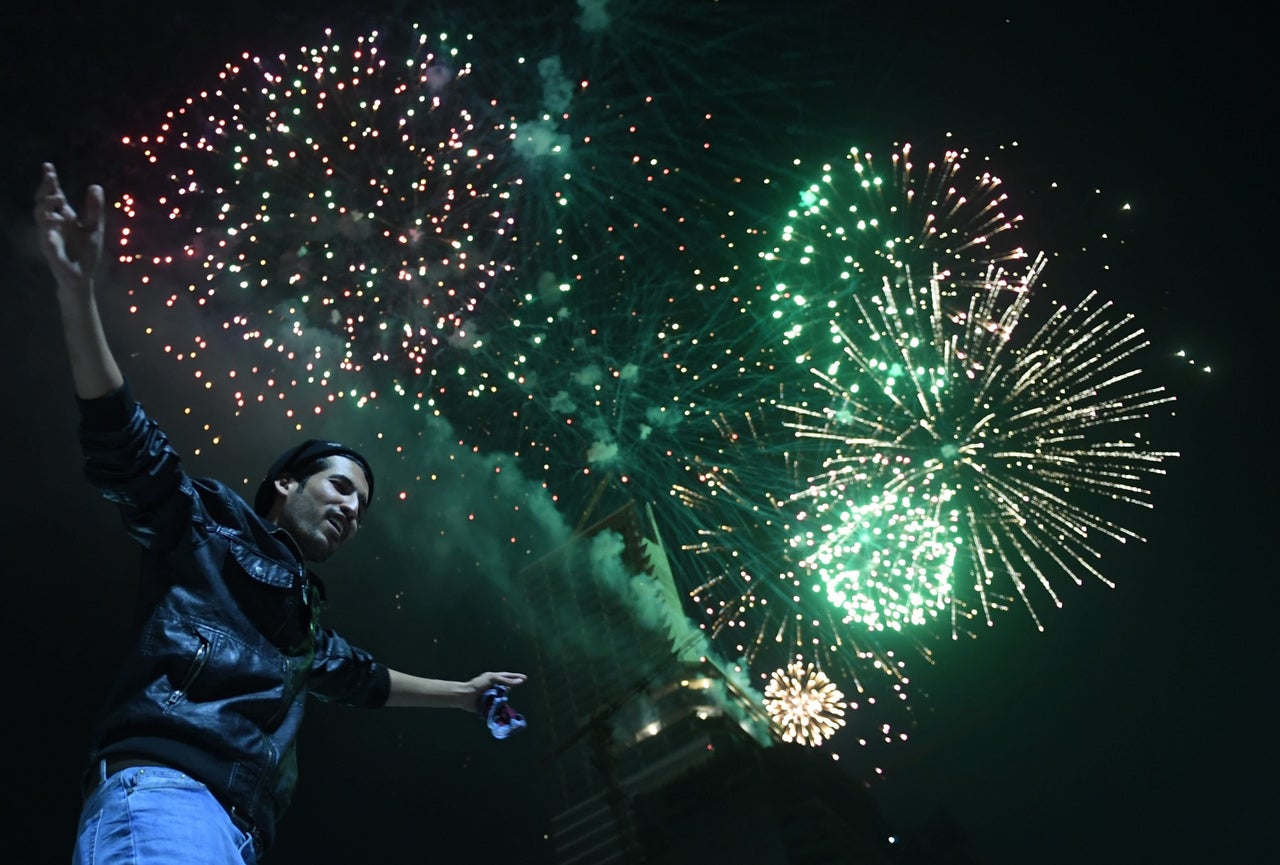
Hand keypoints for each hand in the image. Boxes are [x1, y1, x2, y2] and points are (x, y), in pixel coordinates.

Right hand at [34, 162, 104, 292]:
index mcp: (64, 217)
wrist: (82, 277)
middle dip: (45, 189)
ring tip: (59, 198)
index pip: (54, 196)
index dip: (50, 181)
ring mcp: (49, 236)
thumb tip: (95, 186)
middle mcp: (53, 224)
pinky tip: (56, 219)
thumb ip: (94, 210)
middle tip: (52, 178)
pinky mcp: (50, 250)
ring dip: (47, 205)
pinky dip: (50, 229)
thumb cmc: (86, 252)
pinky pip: (46, 238)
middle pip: (42, 201)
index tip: (48, 166)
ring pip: (40, 216)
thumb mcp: (94, 228)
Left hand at [466, 671, 527, 711]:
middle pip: (506, 688)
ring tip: (510, 702)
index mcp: (494, 679)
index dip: (516, 677)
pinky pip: (498, 708)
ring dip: (506, 701)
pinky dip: (501, 709)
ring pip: (503, 698)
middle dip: (512, 689)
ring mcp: (491, 696)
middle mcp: (494, 687)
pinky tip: (506, 712)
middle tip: (520, 689)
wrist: (466, 696)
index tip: (525, 678)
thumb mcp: (493, 679)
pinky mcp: (488, 705)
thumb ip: (506, 680)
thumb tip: (520, 682)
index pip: (508, 677)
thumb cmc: (478, 685)